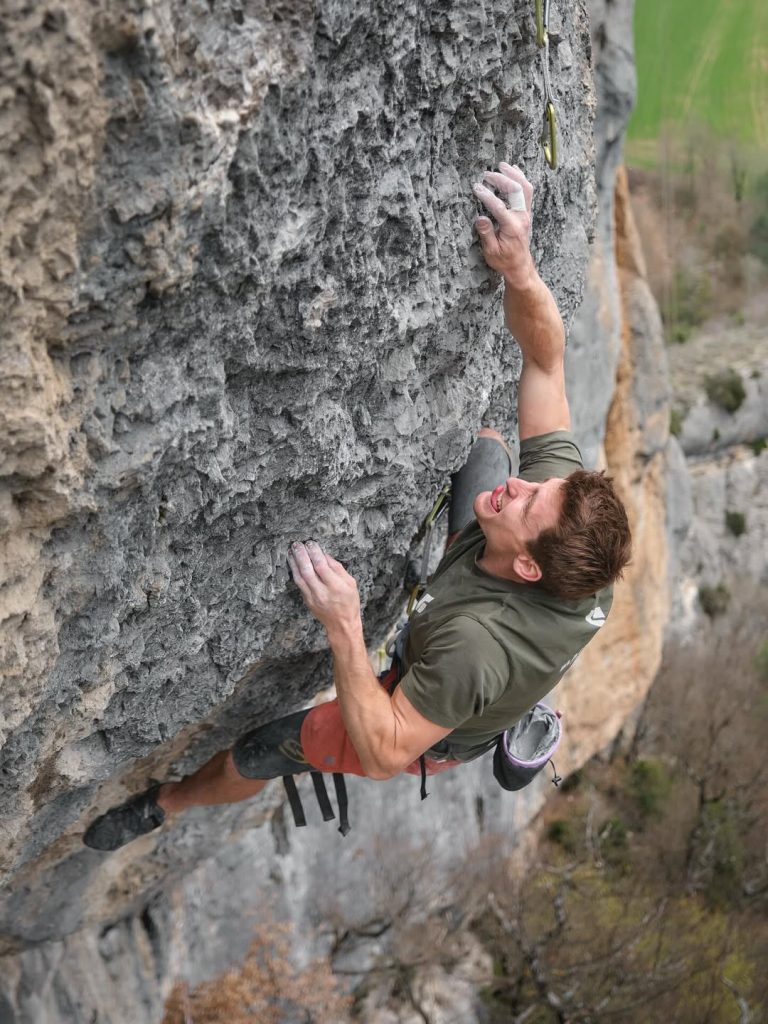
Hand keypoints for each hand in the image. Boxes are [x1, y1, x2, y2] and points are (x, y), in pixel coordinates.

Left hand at [288, 541, 361, 634]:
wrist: (341, 624)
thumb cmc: (349, 602)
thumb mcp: (351, 583)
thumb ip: (337, 568)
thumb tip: (324, 554)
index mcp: (336, 587)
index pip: (321, 566)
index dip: (314, 553)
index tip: (311, 543)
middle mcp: (323, 593)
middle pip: (308, 570)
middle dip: (301, 555)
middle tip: (297, 544)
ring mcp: (312, 598)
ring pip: (299, 577)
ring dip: (294, 562)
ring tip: (291, 551)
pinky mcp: (306, 601)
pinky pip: (299, 584)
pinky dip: (295, 572)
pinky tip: (293, 563)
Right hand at [473, 162, 534, 288]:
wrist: (519, 266)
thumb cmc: (504, 261)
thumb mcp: (491, 252)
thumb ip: (486, 234)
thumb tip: (480, 218)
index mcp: (512, 227)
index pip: (499, 206)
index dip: (486, 195)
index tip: (476, 188)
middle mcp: (522, 218)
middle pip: (516, 190)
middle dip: (501, 179)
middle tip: (487, 174)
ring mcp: (526, 214)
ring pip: (525, 187)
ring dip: (514, 174)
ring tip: (502, 165)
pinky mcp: (527, 212)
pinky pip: (527, 191)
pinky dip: (521, 178)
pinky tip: (514, 170)